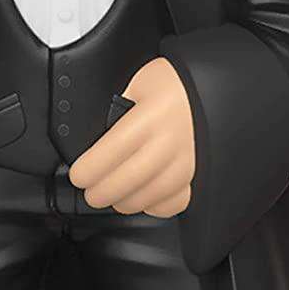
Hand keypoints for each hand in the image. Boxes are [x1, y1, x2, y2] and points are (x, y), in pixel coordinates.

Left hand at [69, 57, 194, 216]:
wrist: (210, 87)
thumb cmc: (172, 83)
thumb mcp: (137, 83)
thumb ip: (114, 109)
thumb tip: (91, 140)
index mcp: (151, 115)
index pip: (111, 151)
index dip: (88, 170)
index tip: (78, 175)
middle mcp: (171, 141)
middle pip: (127, 181)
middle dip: (100, 192)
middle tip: (90, 191)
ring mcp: (188, 161)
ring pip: (148, 197)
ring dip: (123, 201)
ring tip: (112, 195)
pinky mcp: (199, 175)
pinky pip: (173, 204)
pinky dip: (154, 206)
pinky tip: (142, 196)